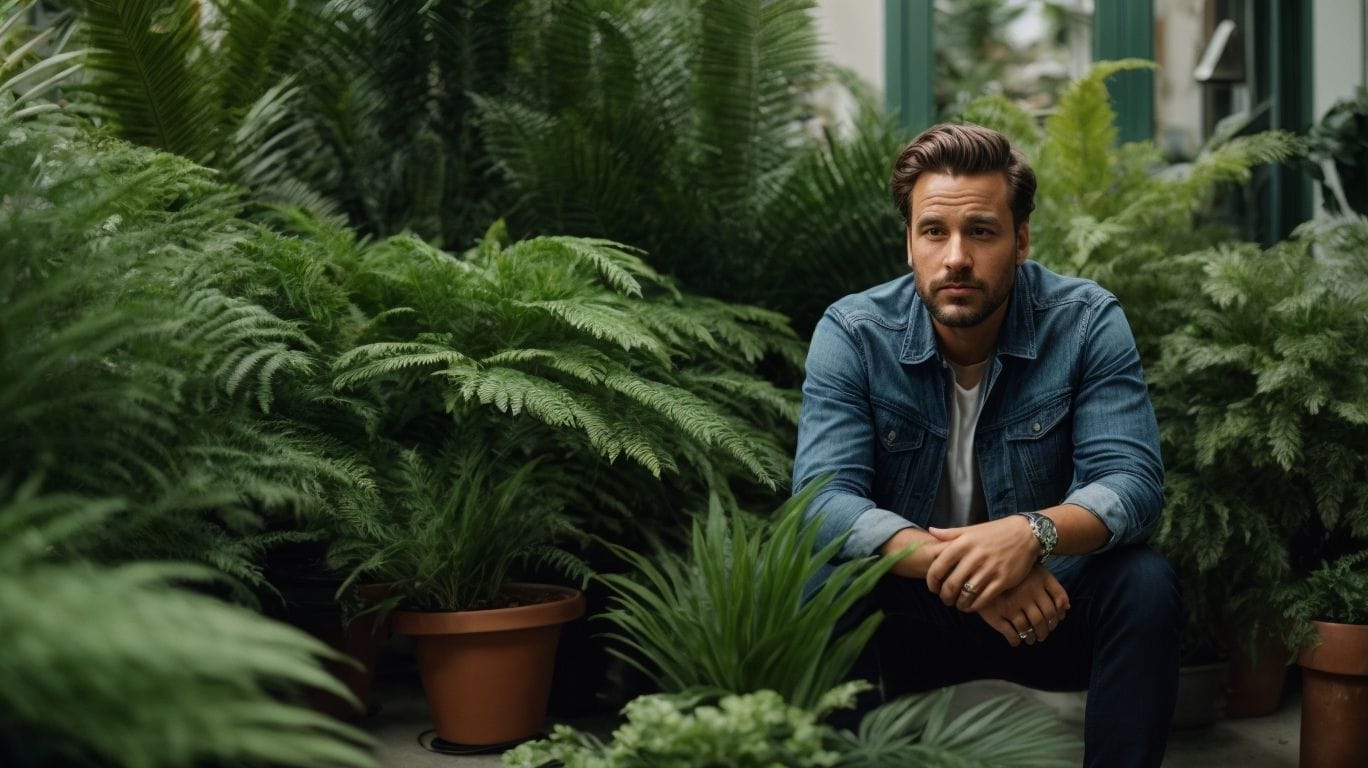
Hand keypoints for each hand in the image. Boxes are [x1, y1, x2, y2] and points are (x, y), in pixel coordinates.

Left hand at [924, 516, 1039, 610]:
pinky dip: (974, 606)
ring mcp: (989, 570)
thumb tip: (930, 531)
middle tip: (945, 599)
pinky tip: (971, 606)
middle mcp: (974, 557)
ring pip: (966, 594)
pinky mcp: (1002, 580)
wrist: (1026, 534)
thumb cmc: (995, 532)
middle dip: (944, 596)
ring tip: (957, 604)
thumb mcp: (971, 529)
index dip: (932, 581)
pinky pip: (983, 599)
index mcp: (962, 544)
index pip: (938, 567)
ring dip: (958, 603)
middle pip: (951, 584)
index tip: (933, 587)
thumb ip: (950, 533)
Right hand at [974, 566, 1070, 646]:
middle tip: (1043, 635)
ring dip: (1031, 638)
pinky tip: (1016, 641)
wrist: (979, 568)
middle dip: (1044, 632)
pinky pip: (1011, 635)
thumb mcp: (1035, 572)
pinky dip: (1015, 641)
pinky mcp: (996, 615)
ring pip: (1027, 629)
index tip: (1054, 623)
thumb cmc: (1011, 570)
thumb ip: (1053, 587)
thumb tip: (1067, 608)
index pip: (1055, 607)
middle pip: (1042, 620)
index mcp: (1037, 582)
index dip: (1056, 618)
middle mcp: (1026, 594)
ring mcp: (1010, 605)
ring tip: (1031, 639)